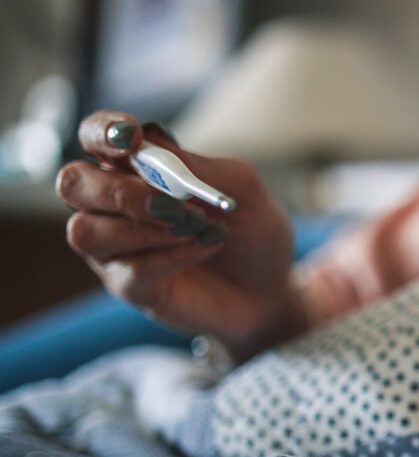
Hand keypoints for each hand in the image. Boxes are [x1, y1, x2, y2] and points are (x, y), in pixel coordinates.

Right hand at [57, 110, 304, 360]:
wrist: (271, 287)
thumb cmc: (251, 230)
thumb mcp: (240, 187)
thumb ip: (196, 166)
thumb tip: (150, 147)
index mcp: (135, 167)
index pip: (95, 136)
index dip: (103, 132)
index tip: (131, 138)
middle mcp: (112, 205)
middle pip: (73, 184)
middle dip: (120, 192)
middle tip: (176, 206)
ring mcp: (116, 249)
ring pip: (86, 233)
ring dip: (144, 230)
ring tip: (197, 229)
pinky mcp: (130, 287)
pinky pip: (130, 269)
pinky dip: (173, 256)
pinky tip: (204, 249)